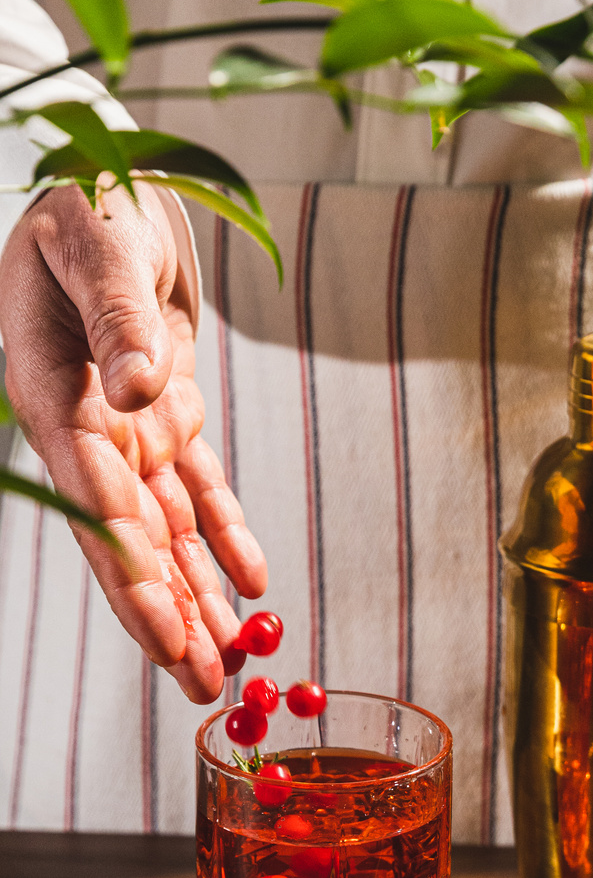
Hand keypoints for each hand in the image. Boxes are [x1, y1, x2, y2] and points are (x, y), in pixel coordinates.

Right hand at [0, 179, 265, 701]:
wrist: (109, 192)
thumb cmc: (90, 207)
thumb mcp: (99, 250)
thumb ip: (117, 321)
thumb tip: (138, 396)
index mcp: (53, 397)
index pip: (94, 500)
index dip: (128, 569)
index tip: (160, 630)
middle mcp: (90, 429)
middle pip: (130, 539)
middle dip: (165, 614)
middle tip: (202, 684)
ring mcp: (129, 430)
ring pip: (168, 530)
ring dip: (197, 595)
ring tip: (228, 665)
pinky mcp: (167, 420)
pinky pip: (201, 491)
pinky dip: (227, 535)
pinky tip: (253, 585)